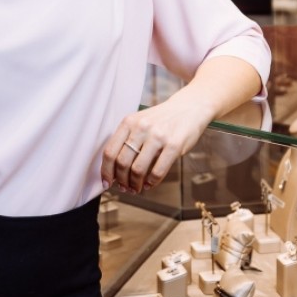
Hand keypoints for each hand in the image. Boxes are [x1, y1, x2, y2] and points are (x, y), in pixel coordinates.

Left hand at [100, 55, 263, 194]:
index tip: (106, 183)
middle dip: (121, 180)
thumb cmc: (163, 119)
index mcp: (129, 122)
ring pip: (138, 169)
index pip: (110, 151)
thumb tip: (115, 170)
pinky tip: (150, 184)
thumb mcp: (141, 122)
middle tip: (124, 188)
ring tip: (136, 188)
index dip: (106, 171)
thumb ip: (127, 140)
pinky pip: (158, 171)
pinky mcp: (174, 144)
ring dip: (135, 184)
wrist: (190, 107)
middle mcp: (141, 127)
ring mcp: (158, 135)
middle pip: (122, 162)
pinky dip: (151, 182)